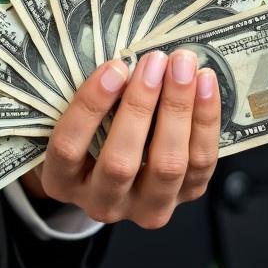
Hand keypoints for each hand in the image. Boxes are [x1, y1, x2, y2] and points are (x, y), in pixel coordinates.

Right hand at [20, 50, 219, 228]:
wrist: (128, 162)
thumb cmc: (96, 127)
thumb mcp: (81, 116)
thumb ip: (96, 96)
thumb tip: (127, 59)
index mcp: (62, 181)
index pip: (68, 149)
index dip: (90, 107)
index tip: (113, 67)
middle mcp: (102, 203)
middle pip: (120, 163)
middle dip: (140, 106)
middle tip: (154, 61)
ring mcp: (147, 207)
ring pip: (166, 166)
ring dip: (177, 110)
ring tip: (183, 67)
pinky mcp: (186, 196)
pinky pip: (201, 162)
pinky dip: (206, 120)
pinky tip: (206, 83)